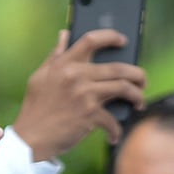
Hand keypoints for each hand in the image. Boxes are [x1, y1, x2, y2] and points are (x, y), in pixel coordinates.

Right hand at [11, 29, 146, 158]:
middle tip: (142, 80)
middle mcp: (77, 75)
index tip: (122, 40)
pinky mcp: (90, 115)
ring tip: (139, 102)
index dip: (111, 37)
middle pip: (118, 67)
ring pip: (124, 88)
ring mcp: (85, 95)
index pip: (91, 40)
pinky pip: (113, 120)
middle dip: (137, 74)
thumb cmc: (35, 109)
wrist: (31, 139)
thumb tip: (63, 35)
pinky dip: (117, 130)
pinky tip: (115, 135)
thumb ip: (54, 56)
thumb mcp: (40, 77)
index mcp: (64, 64)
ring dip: (137, 96)